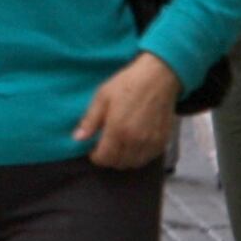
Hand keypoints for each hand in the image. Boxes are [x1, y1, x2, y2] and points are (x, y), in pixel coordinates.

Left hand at [75, 53, 182, 167]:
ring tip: (118, 147)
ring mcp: (151, 142)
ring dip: (123, 159)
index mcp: (118, 130)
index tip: (93, 149)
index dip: (95, 156)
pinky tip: (134, 145)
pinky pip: (148, 158)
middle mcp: (136, 141)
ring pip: (133, 163)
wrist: (159, 77)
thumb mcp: (102, 97)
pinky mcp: (163, 141)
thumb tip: (78, 138)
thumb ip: (90, 120)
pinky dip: (138, 156)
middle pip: (118, 163)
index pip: (104, 158)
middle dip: (108, 159)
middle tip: (105, 147)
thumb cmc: (128, 84)